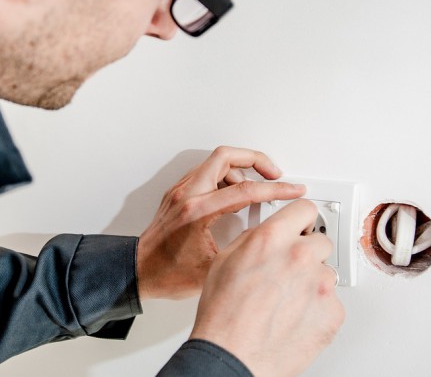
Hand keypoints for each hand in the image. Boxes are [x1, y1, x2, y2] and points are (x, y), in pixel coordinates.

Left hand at [136, 146, 305, 299]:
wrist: (138, 272)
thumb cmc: (167, 274)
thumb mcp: (214, 268)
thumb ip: (243, 248)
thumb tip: (267, 239)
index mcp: (197, 212)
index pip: (245, 189)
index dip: (276, 189)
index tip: (292, 190)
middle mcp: (186, 195)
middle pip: (226, 156)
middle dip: (256, 160)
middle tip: (274, 173)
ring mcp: (180, 192)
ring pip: (214, 162)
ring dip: (239, 169)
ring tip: (255, 188)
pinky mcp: (177, 195)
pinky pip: (205, 173)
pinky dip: (224, 177)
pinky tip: (233, 195)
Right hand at [190, 199, 345, 376]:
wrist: (234, 356)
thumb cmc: (223, 316)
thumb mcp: (224, 262)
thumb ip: (252, 240)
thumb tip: (267, 236)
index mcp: (272, 239)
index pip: (305, 209)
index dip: (301, 218)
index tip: (302, 224)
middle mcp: (300, 257)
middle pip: (320, 240)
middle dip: (306, 252)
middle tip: (288, 271)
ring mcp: (321, 285)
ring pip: (326, 272)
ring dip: (311, 282)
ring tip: (285, 301)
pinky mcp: (333, 312)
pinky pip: (332, 301)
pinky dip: (317, 308)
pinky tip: (294, 316)